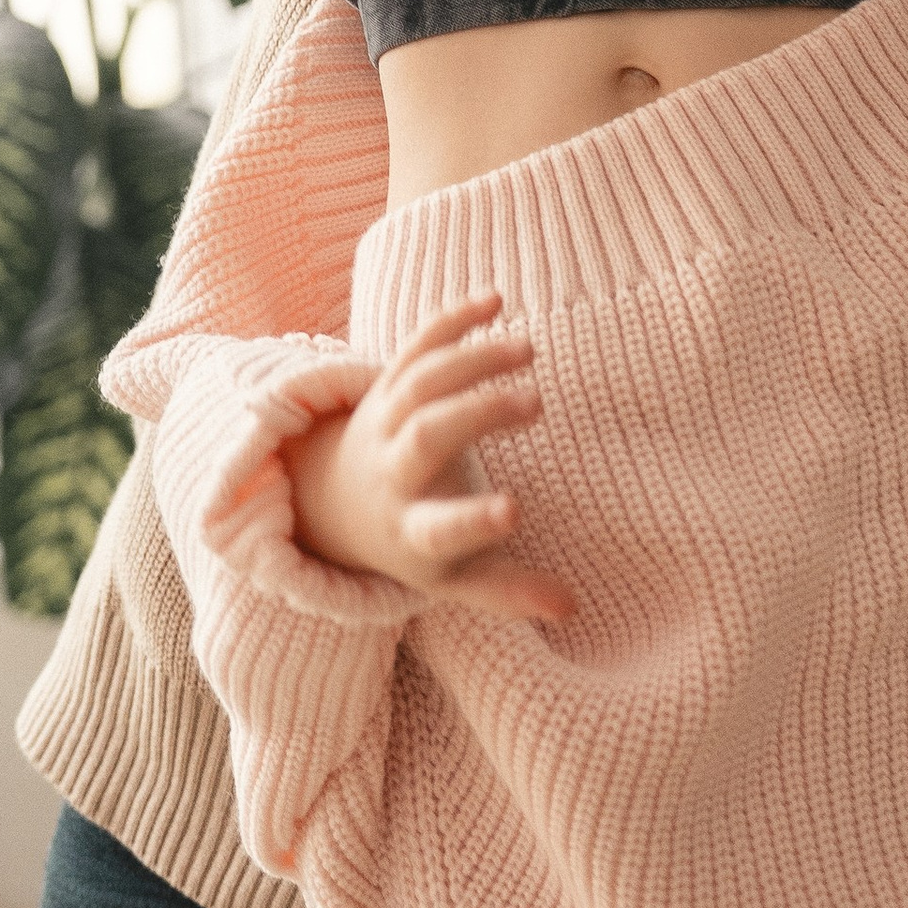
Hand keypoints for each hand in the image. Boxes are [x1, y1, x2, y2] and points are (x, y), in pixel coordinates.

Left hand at [287, 295, 573, 621]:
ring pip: (421, 382)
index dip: (473, 521)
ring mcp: (385, 421)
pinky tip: (495, 299)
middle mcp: (392, 471)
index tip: (515, 508)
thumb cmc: (412, 542)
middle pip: (425, 436)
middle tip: (535, 403)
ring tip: (528, 349)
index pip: (438, 528)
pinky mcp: (387, 384)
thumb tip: (571, 608)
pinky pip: (415, 346)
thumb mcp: (451, 577)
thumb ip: (506, 591)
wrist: (336, 501)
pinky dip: (451, 321)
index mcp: (410, 529)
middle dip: (476, 415)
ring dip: (472, 360)